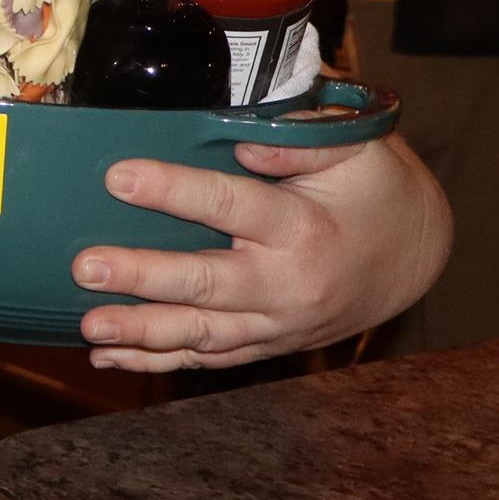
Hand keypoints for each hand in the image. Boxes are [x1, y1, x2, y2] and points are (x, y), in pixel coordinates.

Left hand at [72, 133, 449, 371]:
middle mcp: (287, 284)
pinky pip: (208, 358)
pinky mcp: (267, 342)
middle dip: (143, 278)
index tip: (118, 177)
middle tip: (86, 268)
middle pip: (206, 283)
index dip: (173, 191)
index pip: (230, 205)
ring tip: (89, 327)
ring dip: (141, 334)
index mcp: (302, 228)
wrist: (412, 254)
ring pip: (202, 334)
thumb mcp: (356, 149)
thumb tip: (244, 138)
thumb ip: (302, 138)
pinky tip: (105, 357)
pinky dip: (156, 361)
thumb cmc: (372, 188)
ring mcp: (276, 323)